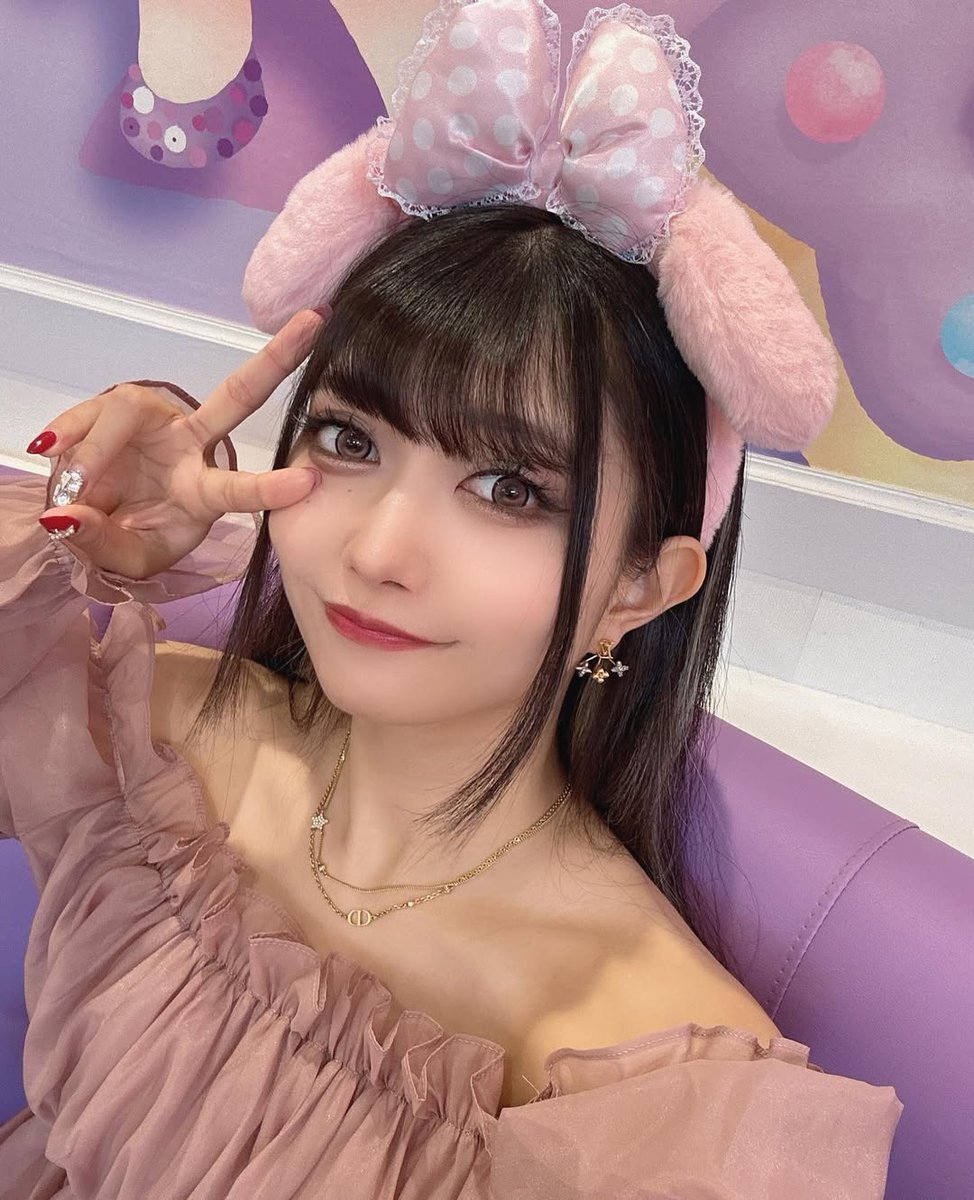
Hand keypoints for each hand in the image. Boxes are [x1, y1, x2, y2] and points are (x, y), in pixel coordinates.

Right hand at [31, 307, 326, 578]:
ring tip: (74, 486)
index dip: (271, 488)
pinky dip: (67, 436)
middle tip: (315, 321)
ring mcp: (155, 423)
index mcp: (204, 494)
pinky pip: (88, 415)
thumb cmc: (130, 538)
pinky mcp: (116, 411)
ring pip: (129, 410)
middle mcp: (190, 448)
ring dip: (97, 448)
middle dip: (276, 358)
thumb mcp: (125, 559)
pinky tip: (50, 452)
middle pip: (237, 397)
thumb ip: (102, 543)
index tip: (309, 480)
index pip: (240, 489)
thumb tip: (67, 517)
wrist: (94, 522)